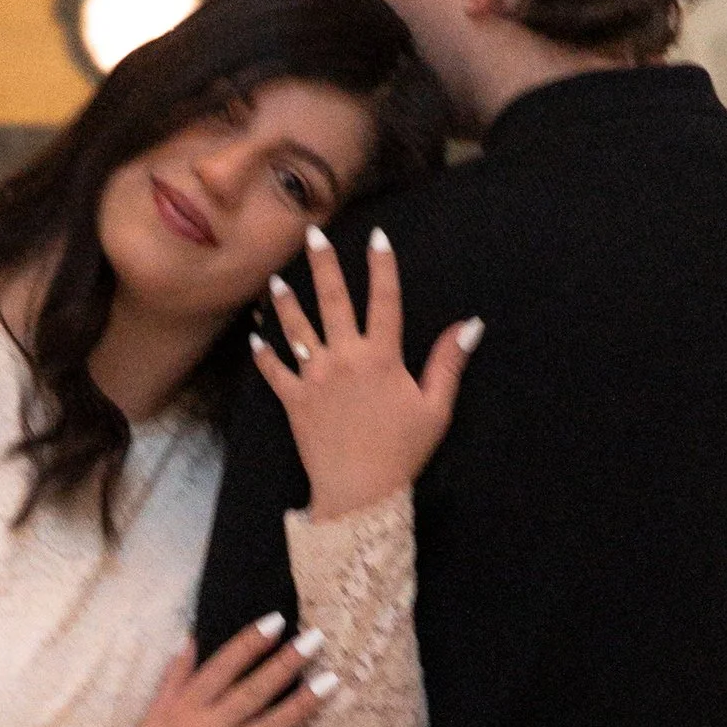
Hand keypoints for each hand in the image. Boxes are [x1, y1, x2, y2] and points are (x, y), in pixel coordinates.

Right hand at [129, 615, 338, 726]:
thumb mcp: (153, 715)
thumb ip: (174, 677)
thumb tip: (190, 638)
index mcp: (186, 708)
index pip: (224, 667)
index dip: (251, 643)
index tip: (278, 621)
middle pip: (253, 691)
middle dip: (286, 663)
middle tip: (316, 639)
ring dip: (302, 705)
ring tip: (331, 682)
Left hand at [252, 226, 482, 523]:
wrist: (360, 491)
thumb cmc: (402, 451)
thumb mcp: (435, 408)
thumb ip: (447, 363)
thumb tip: (470, 325)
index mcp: (382, 357)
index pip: (385, 300)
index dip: (382, 266)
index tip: (377, 237)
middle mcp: (345, 358)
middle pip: (333, 301)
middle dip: (324, 265)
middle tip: (312, 235)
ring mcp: (316, 378)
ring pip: (297, 330)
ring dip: (286, 303)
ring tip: (276, 280)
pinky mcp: (295, 400)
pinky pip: (275, 373)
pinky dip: (264, 356)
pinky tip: (256, 340)